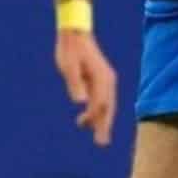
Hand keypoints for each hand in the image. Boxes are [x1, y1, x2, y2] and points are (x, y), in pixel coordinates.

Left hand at [56, 29, 116, 146]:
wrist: (75, 33)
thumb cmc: (70, 50)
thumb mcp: (68, 66)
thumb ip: (74, 83)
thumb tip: (80, 102)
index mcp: (101, 77)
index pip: (101, 103)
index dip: (98, 119)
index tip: (94, 132)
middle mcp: (107, 79)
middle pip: (108, 106)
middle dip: (105, 125)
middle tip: (102, 143)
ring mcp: (105, 79)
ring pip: (107, 104)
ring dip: (102, 119)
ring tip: (96, 136)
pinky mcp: (100, 78)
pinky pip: (102, 98)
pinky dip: (99, 110)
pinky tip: (88, 118)